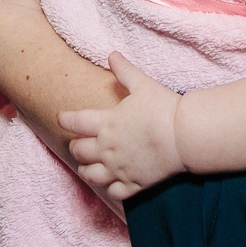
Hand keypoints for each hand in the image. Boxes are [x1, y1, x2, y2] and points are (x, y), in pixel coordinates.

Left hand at [60, 52, 185, 201]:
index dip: (64, 119)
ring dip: (86, 170)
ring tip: (88, 167)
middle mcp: (108, 148)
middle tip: (78, 143)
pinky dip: (109, 189)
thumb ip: (124, 71)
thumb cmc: (163, 107)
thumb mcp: (142, 84)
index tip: (61, 118)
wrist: (185, 135)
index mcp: (106, 123)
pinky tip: (111, 183)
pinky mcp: (134, 183)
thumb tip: (112, 54)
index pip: (75, 122)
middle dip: (76, 147)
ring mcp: (119, 168)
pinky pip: (114, 192)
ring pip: (91, 175)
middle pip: (80, 151)